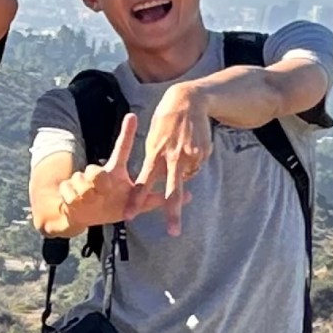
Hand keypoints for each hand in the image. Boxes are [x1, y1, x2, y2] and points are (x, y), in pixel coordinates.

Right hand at [50, 112, 154, 233]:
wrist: (78, 214)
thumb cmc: (112, 207)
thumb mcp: (136, 204)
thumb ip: (160, 200)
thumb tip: (191, 197)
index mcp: (116, 170)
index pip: (122, 149)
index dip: (127, 132)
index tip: (131, 115)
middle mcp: (99, 170)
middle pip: (97, 173)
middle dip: (96, 187)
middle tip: (98, 194)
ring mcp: (81, 177)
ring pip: (83, 181)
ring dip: (84, 195)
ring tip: (86, 201)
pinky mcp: (65, 187)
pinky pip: (69, 190)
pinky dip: (71, 199)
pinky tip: (73, 202)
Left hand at [139, 83, 213, 235]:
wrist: (187, 101)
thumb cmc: (165, 122)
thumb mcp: (154, 140)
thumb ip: (155, 161)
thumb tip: (160, 179)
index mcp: (154, 154)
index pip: (142, 183)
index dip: (135, 200)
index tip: (128, 216)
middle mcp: (172, 157)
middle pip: (171, 190)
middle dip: (172, 213)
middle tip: (173, 231)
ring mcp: (191, 155)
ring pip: (187, 177)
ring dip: (183, 173)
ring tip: (182, 152)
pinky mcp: (204, 152)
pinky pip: (197, 166)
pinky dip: (193, 162)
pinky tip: (191, 147)